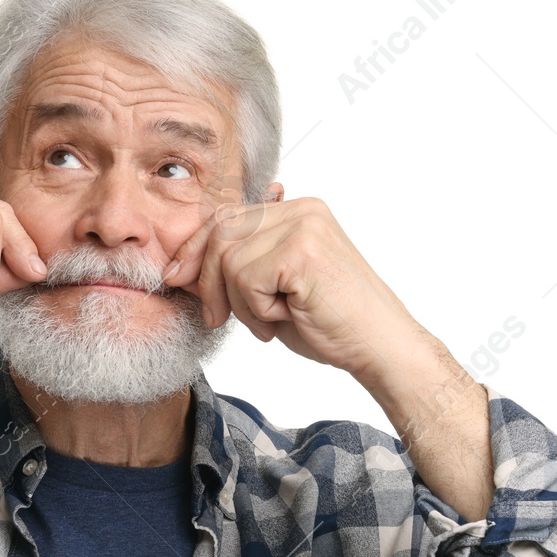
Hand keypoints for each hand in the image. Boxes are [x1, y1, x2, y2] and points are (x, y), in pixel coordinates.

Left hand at [161, 195, 423, 380]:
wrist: (378, 346)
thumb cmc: (330, 323)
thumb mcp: (272, 290)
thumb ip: (236, 269)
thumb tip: (181, 268)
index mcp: (296, 210)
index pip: (227, 217)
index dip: (196, 249)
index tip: (178, 277)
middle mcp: (301, 209)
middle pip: (221, 231)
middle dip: (207, 279)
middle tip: (215, 317)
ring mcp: (303, 226)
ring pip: (229, 260)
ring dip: (241, 303)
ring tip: (272, 320)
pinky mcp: (301, 251)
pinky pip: (246, 279)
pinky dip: (256, 310)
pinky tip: (285, 318)